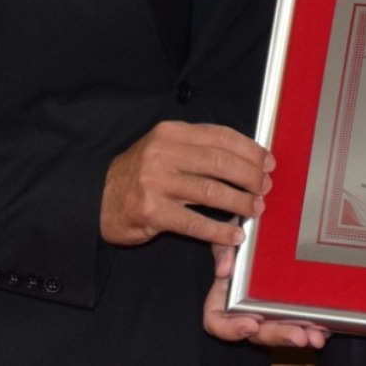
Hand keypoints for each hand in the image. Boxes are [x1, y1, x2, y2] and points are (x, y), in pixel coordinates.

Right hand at [99, 121, 271, 246]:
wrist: (98, 198)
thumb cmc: (139, 174)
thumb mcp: (165, 148)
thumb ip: (198, 149)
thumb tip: (246, 158)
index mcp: (171, 132)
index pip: (220, 136)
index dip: (249, 149)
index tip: (267, 161)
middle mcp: (164, 153)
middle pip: (220, 162)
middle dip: (250, 176)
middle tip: (265, 187)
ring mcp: (157, 183)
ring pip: (212, 191)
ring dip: (240, 202)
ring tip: (255, 208)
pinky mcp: (152, 212)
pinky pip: (195, 223)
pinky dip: (220, 230)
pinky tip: (235, 234)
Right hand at [203, 243, 328, 348]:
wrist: (269, 224)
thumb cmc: (243, 235)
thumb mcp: (230, 235)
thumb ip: (223, 250)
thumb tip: (224, 270)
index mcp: (224, 297)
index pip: (218, 322)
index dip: (231, 329)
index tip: (251, 324)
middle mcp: (246, 310)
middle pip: (256, 333)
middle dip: (278, 335)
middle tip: (298, 335)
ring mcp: (268, 312)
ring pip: (281, 332)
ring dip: (299, 336)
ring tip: (315, 337)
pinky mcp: (290, 309)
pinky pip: (300, 325)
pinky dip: (312, 328)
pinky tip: (325, 328)